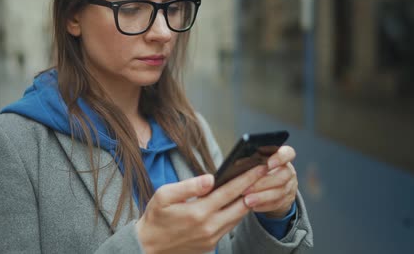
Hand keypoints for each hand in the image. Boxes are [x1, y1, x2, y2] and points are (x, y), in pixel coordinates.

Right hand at [136, 165, 267, 253]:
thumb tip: (210, 178)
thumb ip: (188, 186)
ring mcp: (211, 239)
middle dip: (255, 188)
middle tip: (265, 174)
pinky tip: (237, 203)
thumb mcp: (164, 196)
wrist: (148, 248)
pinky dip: (236, 215)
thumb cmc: (155, 218)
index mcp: (199, 212)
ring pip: (238, 218)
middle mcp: (209, 227)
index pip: (230, 192)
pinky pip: (228, 227)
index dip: (247, 178)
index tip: (260, 167)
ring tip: (255, 186)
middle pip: (242, 206)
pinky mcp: (210, 246)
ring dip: (247, 202)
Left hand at [242, 145, 297, 217]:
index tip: (268, 164)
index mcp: (283, 156)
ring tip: (247, 200)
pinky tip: (252, 206)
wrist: (271, 184)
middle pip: (282, 176)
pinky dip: (264, 206)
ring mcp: (290, 186)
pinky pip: (277, 204)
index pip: (288, 153)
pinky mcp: (287, 200)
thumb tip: (237, 165)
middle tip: (246, 189)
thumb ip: (250, 160)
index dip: (280, 158)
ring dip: (262, 197)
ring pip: (279, 192)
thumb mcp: (256, 161)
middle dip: (263, 183)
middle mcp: (289, 170)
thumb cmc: (260, 168)